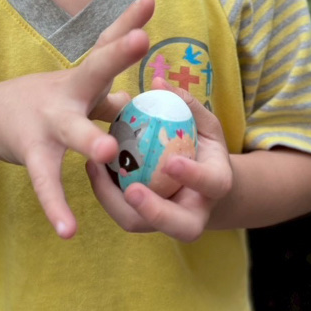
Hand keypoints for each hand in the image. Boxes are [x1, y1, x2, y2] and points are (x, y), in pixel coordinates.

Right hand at [0, 0, 154, 238]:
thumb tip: (136, 100)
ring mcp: (48, 122)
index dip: (130, 21)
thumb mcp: (78, 93)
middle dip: (118, 54)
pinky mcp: (34, 154)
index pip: (110, 44)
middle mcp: (67, 92)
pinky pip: (47, 183)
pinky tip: (69, 231)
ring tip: (105, 151)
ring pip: (72, 131)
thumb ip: (109, 94)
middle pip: (95, 69)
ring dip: (89, 139)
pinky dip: (57, 207)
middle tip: (143, 38)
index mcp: (84, 77)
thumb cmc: (47, 102)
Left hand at [86, 77, 233, 242]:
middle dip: (153, 211)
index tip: (171, 162)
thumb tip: (158, 82)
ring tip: (96, 168)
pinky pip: (122, 214)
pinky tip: (94, 168)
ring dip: (114, 201)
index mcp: (217, 184)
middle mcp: (196, 212)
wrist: (202, 184)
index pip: (211, 183)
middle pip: (180, 227)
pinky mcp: (144, 221)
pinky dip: (105, 194)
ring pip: (139, 223)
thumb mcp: (203, 123)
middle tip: (131, 190)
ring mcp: (168, 222)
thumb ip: (186, 105)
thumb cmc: (203, 146)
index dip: (193, 176)